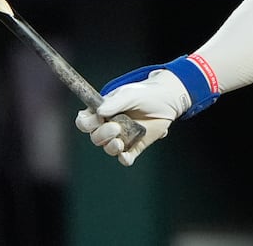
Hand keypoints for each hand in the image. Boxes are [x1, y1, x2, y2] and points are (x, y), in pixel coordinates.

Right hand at [75, 69, 190, 165]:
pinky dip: (124, 159)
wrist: (168, 100)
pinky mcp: (135, 146)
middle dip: (102, 135)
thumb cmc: (145, 93)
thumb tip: (99, 112)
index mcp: (102, 112)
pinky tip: (126, 156)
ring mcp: (122, 137)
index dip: (87, 124)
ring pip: (109, 148)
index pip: (84, 122)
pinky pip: (126, 158)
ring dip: (111, 147)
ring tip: (120, 142)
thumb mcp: (130, 94)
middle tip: (115, 127)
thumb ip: (115, 102)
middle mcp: (109, 126)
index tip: (97, 119)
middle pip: (95, 137)